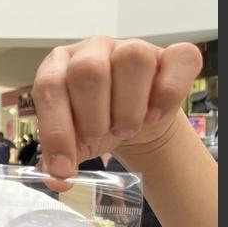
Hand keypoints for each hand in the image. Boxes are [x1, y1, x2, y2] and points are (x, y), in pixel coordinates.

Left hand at [32, 36, 201, 180]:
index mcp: (58, 66)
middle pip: (88, 70)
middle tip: (103, 134)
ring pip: (132, 59)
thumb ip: (60, 160)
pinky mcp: (168, 55)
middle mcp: (91, 49)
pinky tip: (154, 115)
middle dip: (94, 116)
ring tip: (127, 127)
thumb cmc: (98, 124)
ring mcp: (130, 46)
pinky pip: (177, 60)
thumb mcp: (74, 142)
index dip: (55, 130)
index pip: (49, 87)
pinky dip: (167, 94)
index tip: (64, 166)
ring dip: (129, 107)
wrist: (136, 120)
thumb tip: (57, 180)